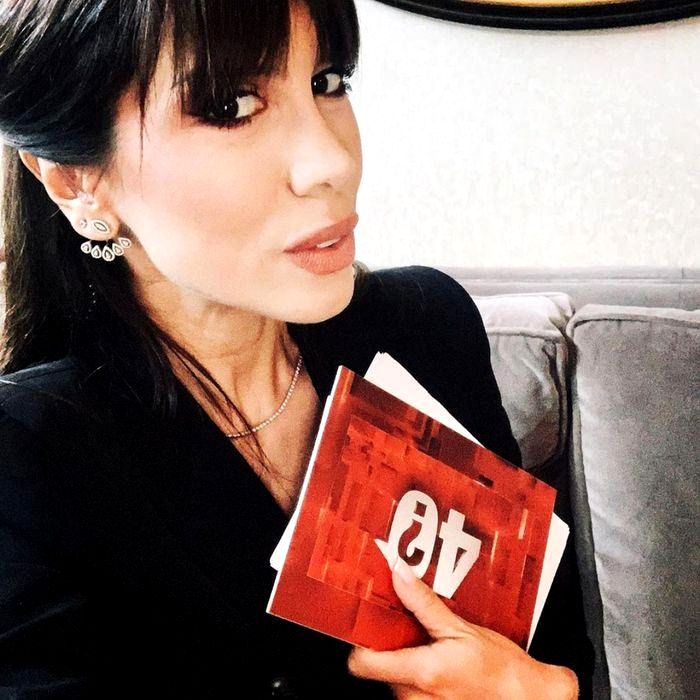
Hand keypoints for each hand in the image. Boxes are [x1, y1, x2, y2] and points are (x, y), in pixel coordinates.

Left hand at [348, 558, 577, 698]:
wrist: (531, 699)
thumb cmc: (503, 671)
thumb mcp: (462, 629)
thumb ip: (423, 604)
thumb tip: (399, 574)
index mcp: (422, 673)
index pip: (362, 664)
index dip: (359, 643)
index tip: (365, 623)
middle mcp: (417, 699)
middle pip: (381, 669)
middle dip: (393, 647)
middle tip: (411, 626)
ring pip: (398, 682)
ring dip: (409, 662)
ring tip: (433, 644)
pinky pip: (414, 694)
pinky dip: (422, 678)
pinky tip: (442, 664)